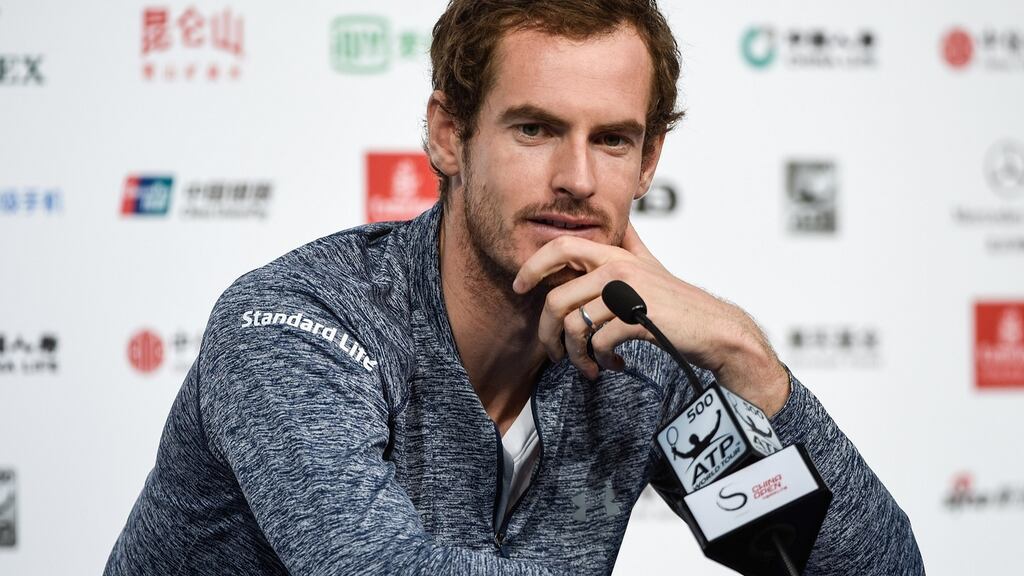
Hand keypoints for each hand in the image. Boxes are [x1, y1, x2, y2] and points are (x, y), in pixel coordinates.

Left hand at [512, 224, 789, 416]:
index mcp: (615, 255)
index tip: (519, 287)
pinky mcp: (638, 319)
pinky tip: (611, 365)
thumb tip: (619, 221)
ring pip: (574, 326)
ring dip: (575, 355)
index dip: (533, 266)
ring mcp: (628, 293)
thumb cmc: (677, 303)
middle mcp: (618, 269)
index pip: (561, 247)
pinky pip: (598, 343)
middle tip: (554, 354)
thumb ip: (629, 245)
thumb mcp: (649, 266)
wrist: (714, 329)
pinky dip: (599, 361)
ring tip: (587, 366)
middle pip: (556, 299)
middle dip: (547, 334)